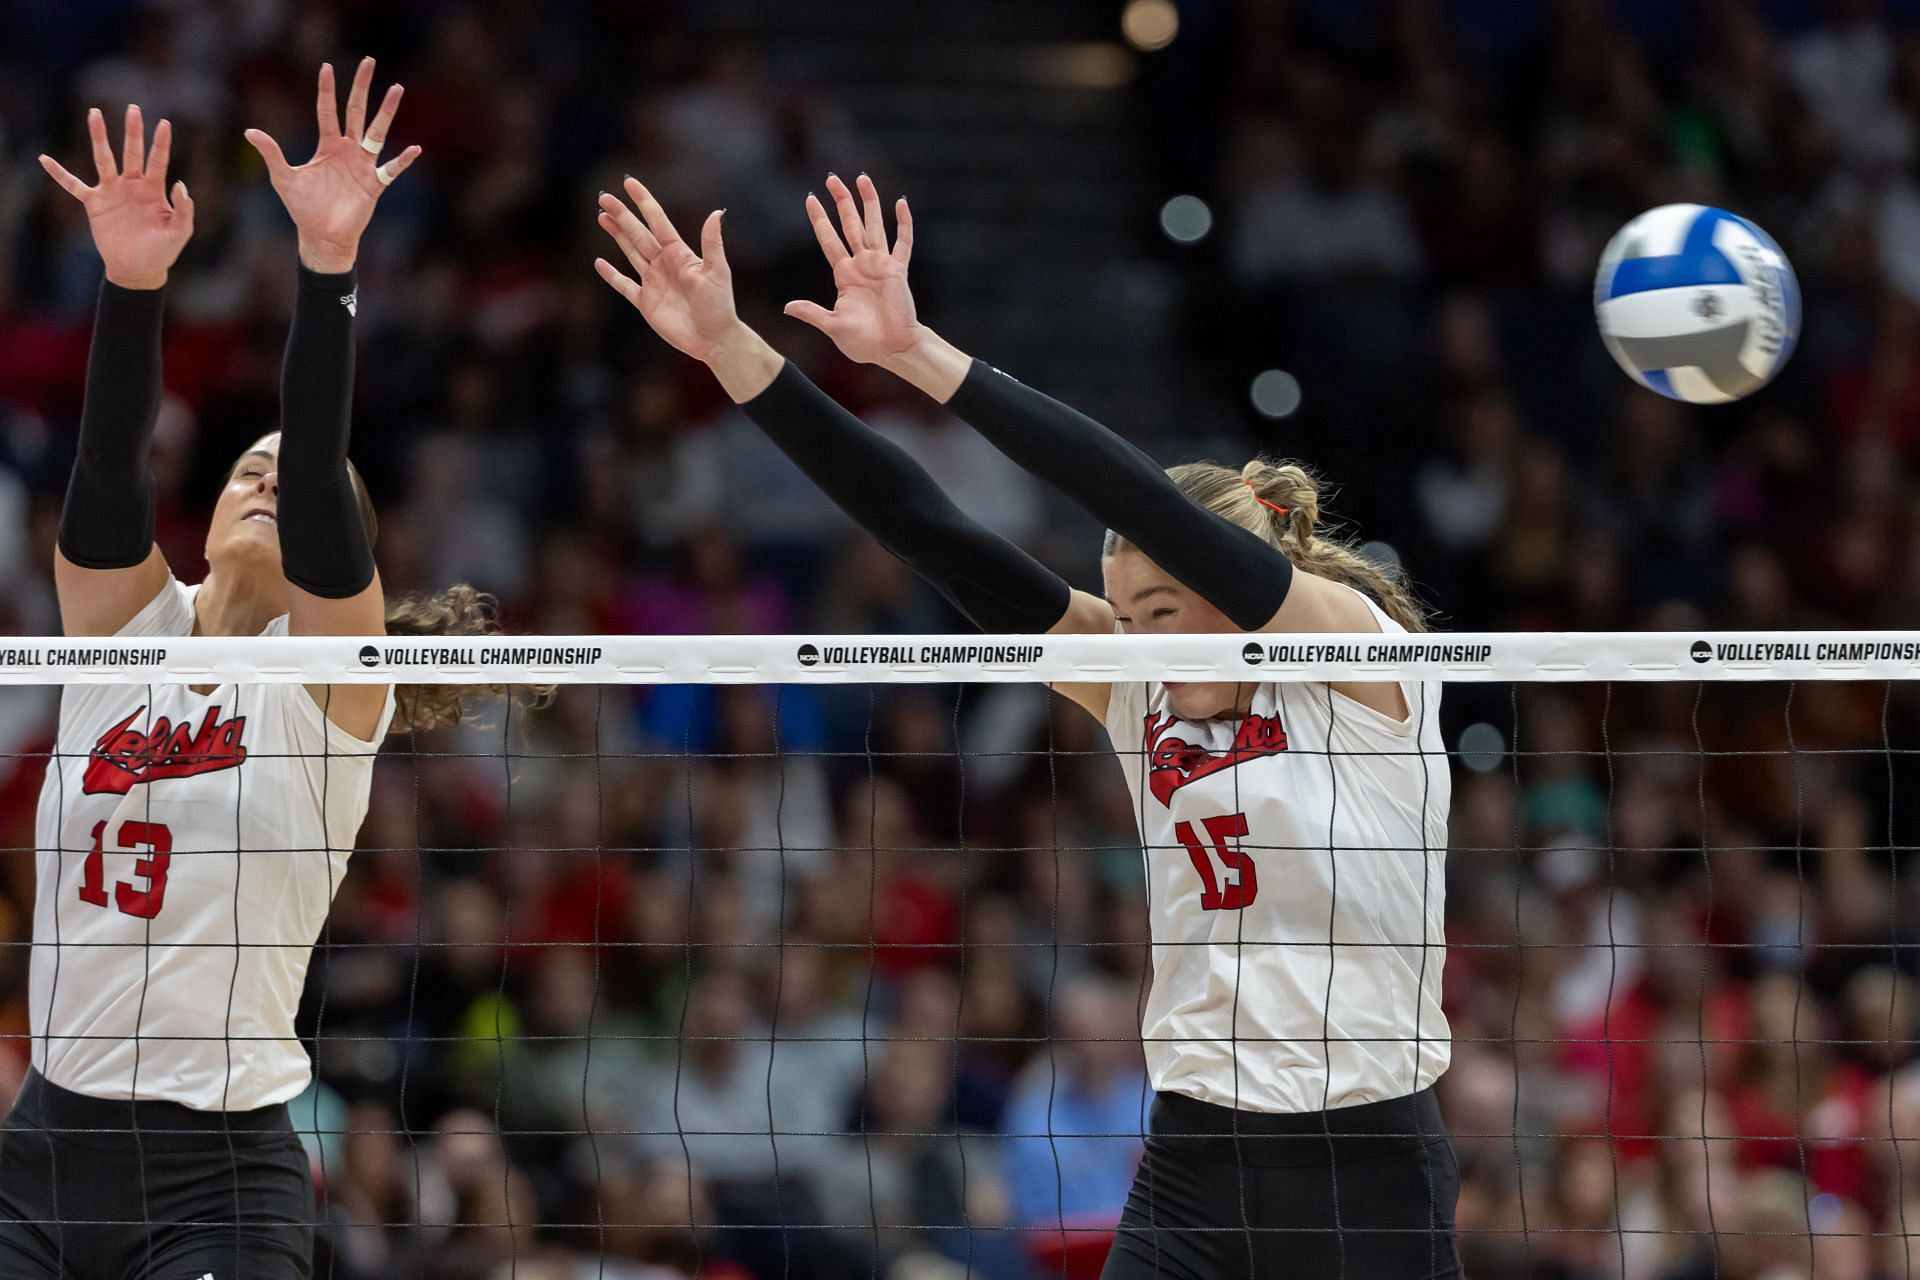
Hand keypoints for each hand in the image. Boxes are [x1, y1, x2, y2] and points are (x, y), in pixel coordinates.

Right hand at [40, 106, 194, 290]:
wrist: (138, 270)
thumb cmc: (162, 252)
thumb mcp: (180, 234)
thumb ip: (184, 211)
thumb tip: (180, 184)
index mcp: (154, 190)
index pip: (158, 161)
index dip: (161, 143)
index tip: (165, 123)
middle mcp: (132, 185)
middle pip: (131, 152)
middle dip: (132, 131)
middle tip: (133, 108)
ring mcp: (112, 192)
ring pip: (103, 159)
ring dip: (99, 137)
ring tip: (94, 113)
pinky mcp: (94, 204)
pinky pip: (73, 185)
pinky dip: (59, 174)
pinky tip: (45, 160)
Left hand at [244, 58, 421, 272]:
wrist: (322, 236)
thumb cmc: (303, 208)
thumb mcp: (284, 178)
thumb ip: (272, 153)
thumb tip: (250, 131)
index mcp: (327, 145)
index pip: (327, 110)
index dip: (327, 89)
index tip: (327, 66)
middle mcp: (348, 150)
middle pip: (357, 111)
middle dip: (362, 86)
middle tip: (369, 62)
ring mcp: (363, 165)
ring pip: (378, 131)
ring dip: (387, 111)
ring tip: (396, 89)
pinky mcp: (374, 184)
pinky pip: (392, 169)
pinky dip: (403, 160)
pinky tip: (414, 149)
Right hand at [594, 178, 741, 362]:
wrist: (714, 339)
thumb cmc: (720, 306)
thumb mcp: (717, 272)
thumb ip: (712, 243)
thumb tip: (716, 212)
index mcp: (680, 254)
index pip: (658, 221)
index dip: (644, 202)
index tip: (628, 183)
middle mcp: (664, 264)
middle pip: (638, 234)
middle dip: (621, 215)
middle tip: (603, 197)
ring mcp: (654, 282)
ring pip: (630, 252)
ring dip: (616, 235)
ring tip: (601, 217)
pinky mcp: (646, 303)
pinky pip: (625, 286)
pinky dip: (612, 275)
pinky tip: (599, 263)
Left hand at [785, 174, 925, 364]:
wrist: (892, 350)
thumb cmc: (864, 342)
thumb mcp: (833, 326)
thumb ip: (812, 313)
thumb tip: (787, 307)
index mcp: (845, 275)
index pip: (829, 239)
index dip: (820, 219)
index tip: (810, 198)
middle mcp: (862, 264)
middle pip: (849, 224)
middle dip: (841, 201)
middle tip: (832, 178)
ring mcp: (881, 265)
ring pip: (873, 225)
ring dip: (868, 202)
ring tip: (862, 178)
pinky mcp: (898, 270)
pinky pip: (902, 242)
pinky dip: (902, 223)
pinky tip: (900, 202)